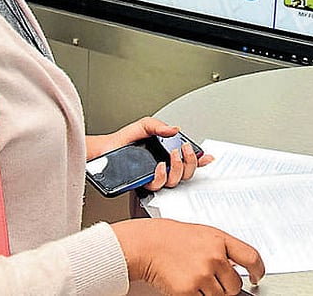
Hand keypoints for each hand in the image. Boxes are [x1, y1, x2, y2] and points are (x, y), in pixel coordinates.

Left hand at [86, 117, 214, 190]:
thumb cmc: (123, 140)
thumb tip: (174, 130)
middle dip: (191, 162)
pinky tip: (159, 167)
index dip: (200, 160)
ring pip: (176, 181)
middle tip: (184, 150)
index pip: (188, 159)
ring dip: (179, 168)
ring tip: (173, 156)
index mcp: (165, 155)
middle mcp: (163, 168)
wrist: (105, 148)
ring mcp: (154, 177)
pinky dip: (162, 176)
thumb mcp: (144, 126)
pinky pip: (158, 186)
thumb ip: (159, 126)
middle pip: (187, 173)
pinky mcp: (144, 184)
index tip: (208, 157)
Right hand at [111, 218, 264, 295]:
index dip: (258, 270)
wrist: (148, 244)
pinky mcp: (188, 291)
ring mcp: (202, 274)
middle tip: (212, 280)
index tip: (256, 277)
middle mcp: (214, 256)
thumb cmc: (173, 238)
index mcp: (220, 240)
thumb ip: (222, 249)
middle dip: (227, 287)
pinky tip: (187, 284)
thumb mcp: (204, 235)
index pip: (251, 257)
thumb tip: (237, 268)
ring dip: (211, 293)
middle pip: (235, 285)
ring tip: (196, 279)